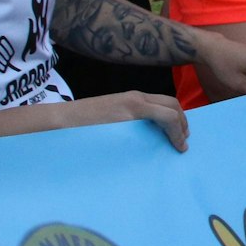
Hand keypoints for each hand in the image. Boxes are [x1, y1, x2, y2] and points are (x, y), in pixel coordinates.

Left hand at [70, 92, 191, 150]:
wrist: (61, 121)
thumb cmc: (86, 133)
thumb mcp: (116, 139)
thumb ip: (140, 137)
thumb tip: (159, 143)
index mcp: (136, 106)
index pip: (169, 115)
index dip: (179, 132)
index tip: (181, 148)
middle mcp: (136, 97)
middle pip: (171, 103)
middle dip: (182, 121)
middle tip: (184, 139)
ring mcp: (129, 97)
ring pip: (161, 102)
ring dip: (173, 116)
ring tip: (175, 134)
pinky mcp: (122, 100)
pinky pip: (150, 104)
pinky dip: (161, 114)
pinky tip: (156, 128)